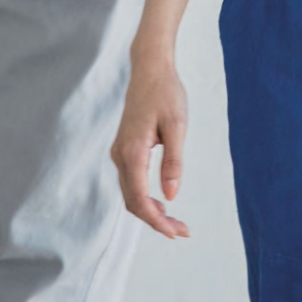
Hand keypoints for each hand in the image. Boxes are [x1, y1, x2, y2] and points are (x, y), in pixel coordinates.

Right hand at [111, 56, 189, 239]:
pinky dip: (145, 197)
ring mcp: (120, 152)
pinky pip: (131, 182)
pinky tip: (162, 203)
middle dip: (156, 221)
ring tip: (175, 222)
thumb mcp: (177, 125)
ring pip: (130, 193)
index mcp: (132, 151)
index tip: (175, 232)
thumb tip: (171, 195)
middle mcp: (120, 155)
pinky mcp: (124, 149)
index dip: (156, 221)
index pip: (140, 199)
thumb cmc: (166, 93)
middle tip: (182, 231)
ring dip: (151, 211)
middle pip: (133, 201)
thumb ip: (173, 160)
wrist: (150, 69)